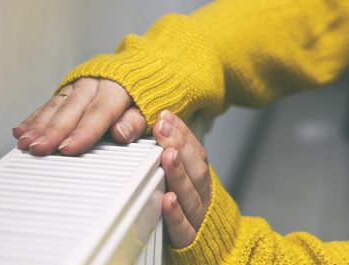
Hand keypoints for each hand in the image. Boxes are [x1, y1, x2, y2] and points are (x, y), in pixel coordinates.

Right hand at [13, 78, 146, 154]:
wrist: (141, 65)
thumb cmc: (145, 92)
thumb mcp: (150, 107)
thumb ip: (136, 121)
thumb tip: (120, 134)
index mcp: (118, 87)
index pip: (100, 112)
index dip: (84, 131)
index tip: (68, 148)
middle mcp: (95, 83)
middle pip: (73, 108)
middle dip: (54, 130)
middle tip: (39, 148)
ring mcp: (79, 83)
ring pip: (57, 104)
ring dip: (39, 124)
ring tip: (26, 142)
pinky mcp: (69, 87)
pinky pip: (51, 102)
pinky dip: (36, 116)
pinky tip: (23, 128)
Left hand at [153, 110, 211, 247]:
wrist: (219, 247)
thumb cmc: (196, 208)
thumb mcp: (192, 181)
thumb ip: (180, 159)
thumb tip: (162, 128)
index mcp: (202, 178)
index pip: (196, 152)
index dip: (182, 133)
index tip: (165, 117)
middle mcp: (202, 194)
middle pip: (195, 169)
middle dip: (178, 146)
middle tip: (161, 128)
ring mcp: (197, 217)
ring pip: (190, 194)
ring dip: (178, 173)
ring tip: (167, 155)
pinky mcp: (188, 239)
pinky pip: (183, 227)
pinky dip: (175, 214)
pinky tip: (167, 200)